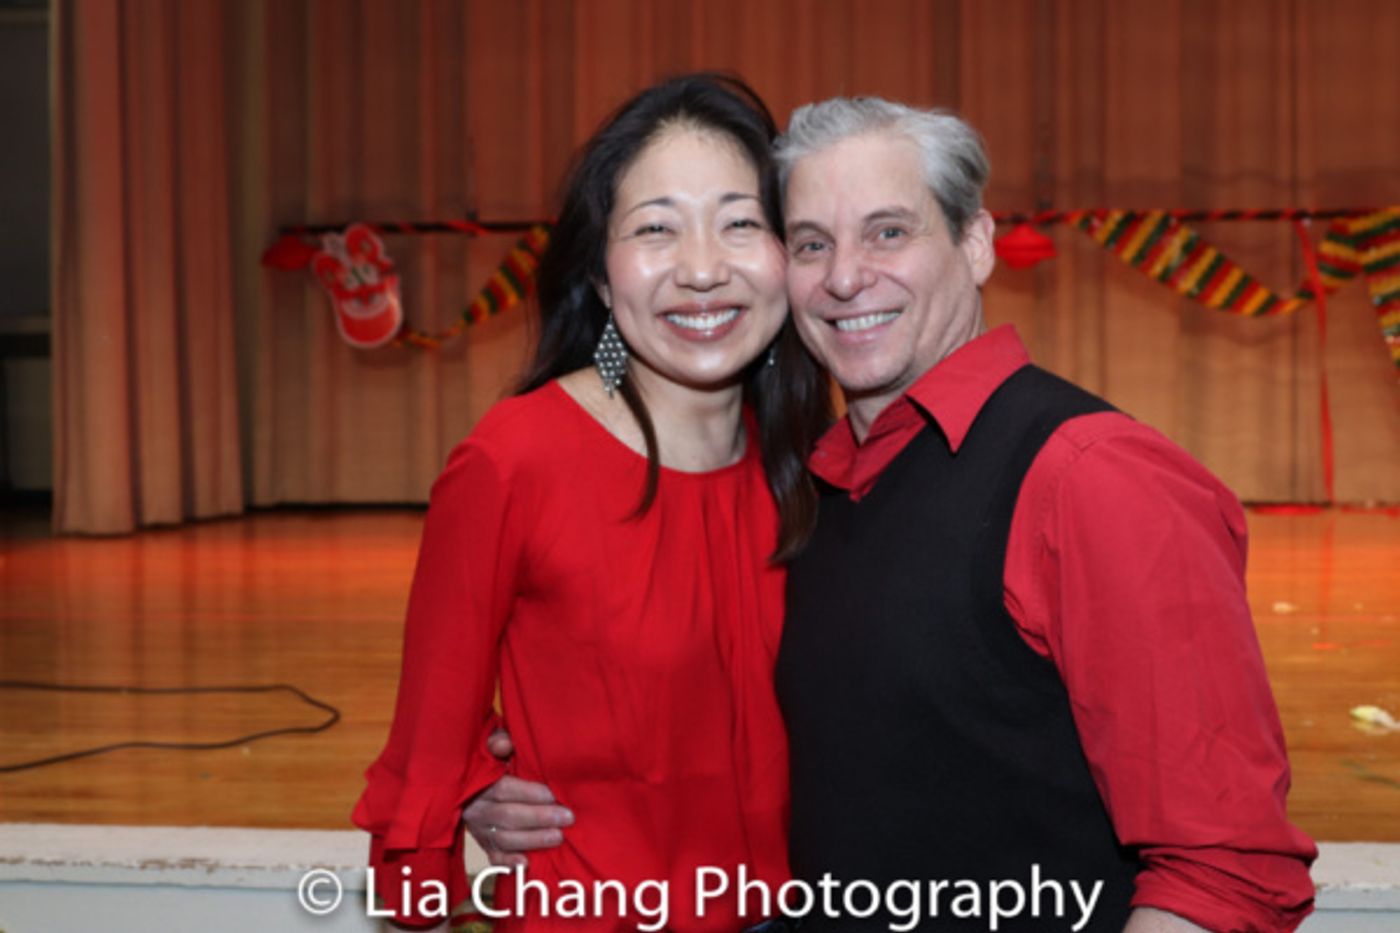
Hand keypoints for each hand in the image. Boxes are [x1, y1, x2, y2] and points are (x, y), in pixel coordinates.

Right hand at [462, 729, 573, 866]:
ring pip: (504, 839)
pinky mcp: (484, 844)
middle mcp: (477, 809)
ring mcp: (479, 829)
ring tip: (559, 837)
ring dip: (533, 840)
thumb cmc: (491, 764)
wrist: (469, 786)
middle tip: (567, 818)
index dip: (528, 793)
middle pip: (508, 816)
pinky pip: (493, 857)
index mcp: (480, 783)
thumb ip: (498, 742)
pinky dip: (508, 862)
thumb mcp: (492, 748)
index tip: (552, 795)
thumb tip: (506, 743)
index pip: (503, 790)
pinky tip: (526, 863)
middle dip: (539, 818)